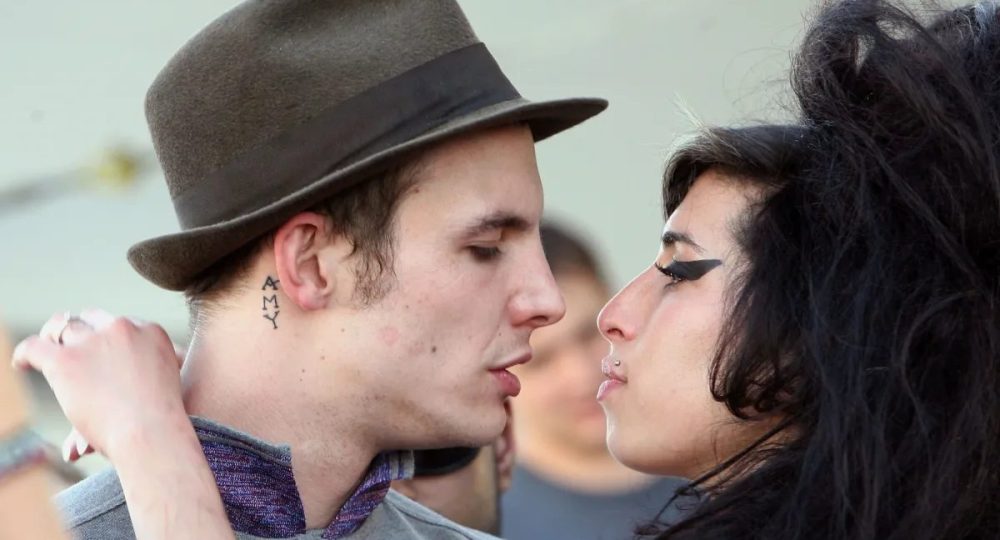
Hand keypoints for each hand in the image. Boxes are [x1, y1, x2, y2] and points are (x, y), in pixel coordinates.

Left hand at [11, 310, 186, 462]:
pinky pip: (35, 347)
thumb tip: (121, 409)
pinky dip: (25, 354)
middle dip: (81, 332)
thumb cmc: (161, 425)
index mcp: (151, 332)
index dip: (106, 335)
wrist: (152, 434)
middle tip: (68, 346)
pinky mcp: (67, 359)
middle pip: (93, 319)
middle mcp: (122, 329)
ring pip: (65, 330)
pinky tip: (21, 364)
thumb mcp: (163, 392)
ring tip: (47, 355)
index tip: (99, 349)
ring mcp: (94, 342)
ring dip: (55, 341)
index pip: (121, 324)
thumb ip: (141, 384)